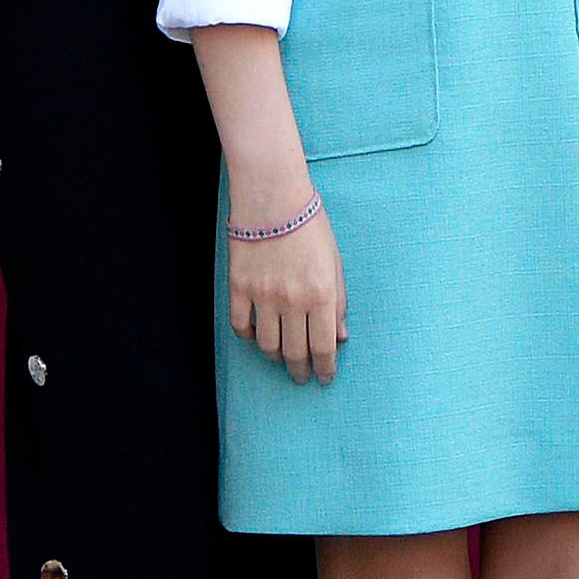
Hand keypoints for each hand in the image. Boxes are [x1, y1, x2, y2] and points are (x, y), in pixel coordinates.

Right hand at [225, 195, 346, 381]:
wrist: (273, 200)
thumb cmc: (310, 227)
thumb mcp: (335, 263)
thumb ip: (339, 302)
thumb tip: (340, 337)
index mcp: (322, 294)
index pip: (324, 347)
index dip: (325, 369)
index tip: (325, 378)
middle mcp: (292, 300)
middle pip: (295, 352)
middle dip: (300, 371)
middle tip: (302, 377)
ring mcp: (262, 296)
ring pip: (266, 345)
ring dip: (276, 357)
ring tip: (282, 358)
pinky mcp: (238, 288)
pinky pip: (240, 326)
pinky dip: (249, 337)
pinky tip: (257, 337)